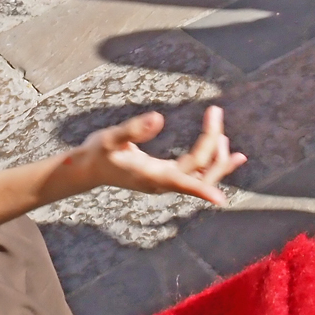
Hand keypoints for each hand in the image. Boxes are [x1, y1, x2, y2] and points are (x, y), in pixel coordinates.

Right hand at [74, 106, 244, 205]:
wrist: (89, 168)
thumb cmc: (98, 153)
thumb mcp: (110, 138)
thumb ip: (134, 129)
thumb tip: (159, 118)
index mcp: (150, 176)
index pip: (181, 182)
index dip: (202, 190)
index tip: (221, 200)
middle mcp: (162, 182)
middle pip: (199, 174)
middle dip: (213, 148)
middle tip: (214, 114)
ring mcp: (166, 181)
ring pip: (201, 176)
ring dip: (217, 159)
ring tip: (225, 134)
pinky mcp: (166, 176)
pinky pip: (196, 173)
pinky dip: (211, 162)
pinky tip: (221, 147)